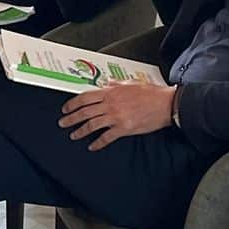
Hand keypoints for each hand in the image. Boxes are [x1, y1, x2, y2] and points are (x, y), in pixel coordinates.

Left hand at [59, 81, 176, 150]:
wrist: (165, 104)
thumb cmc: (151, 93)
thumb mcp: (131, 82)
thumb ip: (116, 84)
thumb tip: (106, 83)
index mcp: (111, 92)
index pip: (85, 97)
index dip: (73, 103)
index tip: (65, 108)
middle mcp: (111, 104)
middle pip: (85, 112)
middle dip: (71, 118)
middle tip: (63, 123)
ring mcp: (116, 117)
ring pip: (92, 125)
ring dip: (80, 131)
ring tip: (73, 135)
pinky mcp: (124, 128)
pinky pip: (107, 137)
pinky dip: (98, 143)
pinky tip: (92, 146)